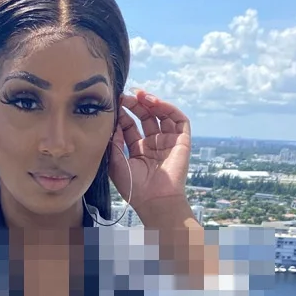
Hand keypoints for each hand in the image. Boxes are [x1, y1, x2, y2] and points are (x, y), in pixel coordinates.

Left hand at [108, 89, 191, 214]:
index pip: (131, 126)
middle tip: (127, 96)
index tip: (116, 104)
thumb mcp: (116, 162)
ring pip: (162, 115)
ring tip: (141, 96)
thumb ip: (114, 142)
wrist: (153, 199)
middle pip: (146, 118)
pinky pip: (179, 120)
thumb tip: (113, 123)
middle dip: (137, 105)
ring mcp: (168, 142)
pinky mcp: (182, 141)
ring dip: (152, 103)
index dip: (124, 114)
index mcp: (138, 150)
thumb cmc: (133, 187)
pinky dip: (169, 108)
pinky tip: (156, 103)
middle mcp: (153, 145)